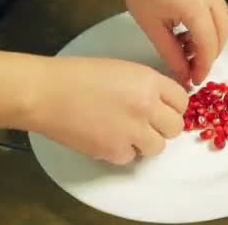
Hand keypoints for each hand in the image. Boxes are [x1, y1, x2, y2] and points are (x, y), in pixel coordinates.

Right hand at [26, 56, 187, 164]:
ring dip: (145, 142)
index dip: (174, 106)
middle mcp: (146, 107)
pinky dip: (122, 151)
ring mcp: (132, 131)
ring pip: (158, 147)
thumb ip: (147, 85)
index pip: (182, 100)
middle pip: (175, 127)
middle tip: (147, 123)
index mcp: (149, 81)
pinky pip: (131, 158)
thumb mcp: (123, 69)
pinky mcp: (114, 151)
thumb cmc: (78, 75)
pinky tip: (106, 137)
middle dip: (163, 126)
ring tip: (126, 132)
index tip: (165, 109)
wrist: (45, 93)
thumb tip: (162, 102)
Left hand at [104, 0, 227, 87]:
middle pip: (223, 35)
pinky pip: (218, 9)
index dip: (203, 67)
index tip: (194, 81)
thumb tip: (184, 76)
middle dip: (211, 55)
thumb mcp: (152, 26)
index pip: (209, 46)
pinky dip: (210, 25)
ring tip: (188, 48)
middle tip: (192, 67)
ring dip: (212, 40)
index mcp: (196, 8)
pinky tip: (189, 29)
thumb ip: (171, 54)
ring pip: (224, 22)